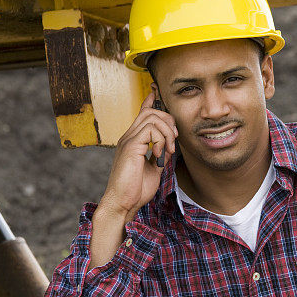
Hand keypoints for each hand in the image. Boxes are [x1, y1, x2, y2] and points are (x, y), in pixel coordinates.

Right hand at [98, 92, 177, 222]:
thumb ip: (161, 156)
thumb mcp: (154, 170)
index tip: (156, 93)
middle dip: (169, 122)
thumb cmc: (135, 190)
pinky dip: (161, 141)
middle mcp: (129, 137)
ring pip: (153, 117)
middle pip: (151, 111)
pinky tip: (159, 156)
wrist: (123, 203)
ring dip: (167, 133)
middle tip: (174, 142)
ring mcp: (128, 140)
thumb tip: (170, 148)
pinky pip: (151, 130)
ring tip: (168, 151)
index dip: (151, 102)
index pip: (142, 114)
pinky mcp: (131, 146)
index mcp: (133, 141)